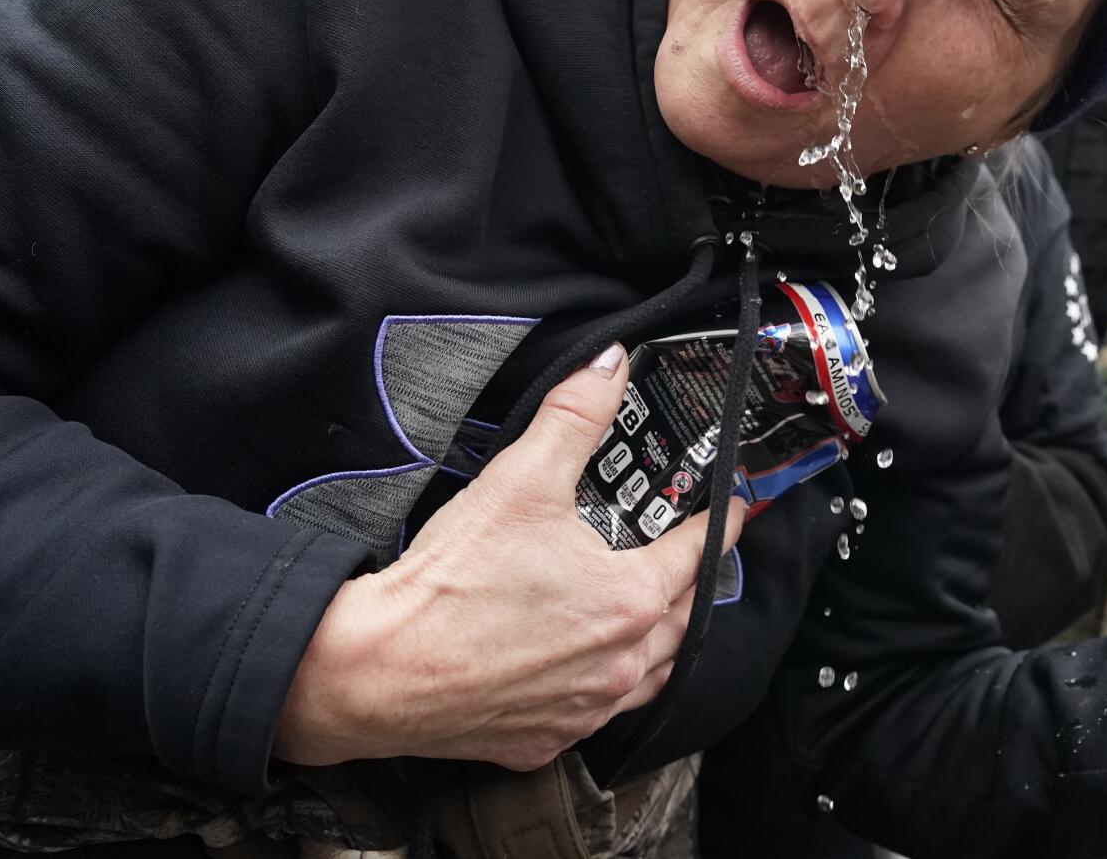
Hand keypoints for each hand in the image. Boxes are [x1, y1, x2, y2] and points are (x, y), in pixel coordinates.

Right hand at [273, 343, 743, 770]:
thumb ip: (573, 416)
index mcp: (630, 600)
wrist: (373, 671)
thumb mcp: (520, 480)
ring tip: (654, 609)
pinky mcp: (545, 740)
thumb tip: (608, 366)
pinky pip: (598, 712)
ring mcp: (585, 709)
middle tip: (692, 552)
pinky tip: (590, 663)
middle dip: (692, 580)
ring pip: (650, 672)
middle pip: (682, 616)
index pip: (699, 552)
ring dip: (659, 639)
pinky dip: (606, 684)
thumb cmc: (448, 586)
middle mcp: (620, 664)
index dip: (719, 521)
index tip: (732, 507)